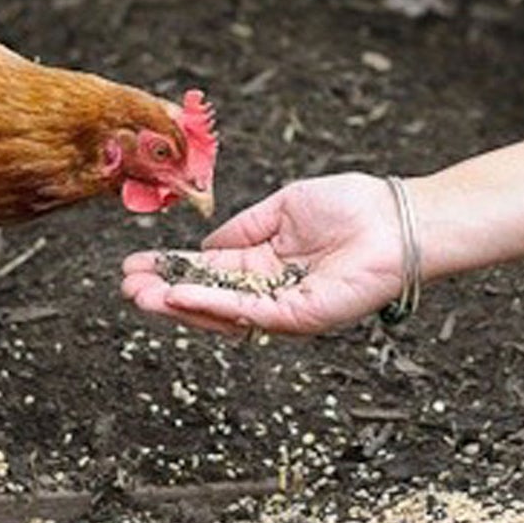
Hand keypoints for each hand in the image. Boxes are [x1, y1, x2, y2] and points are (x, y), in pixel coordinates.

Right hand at [122, 173, 406, 335]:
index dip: (171, 269)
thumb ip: (243, 229)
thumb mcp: (283, 207)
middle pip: (207, 297)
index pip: (208, 269)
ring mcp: (284, 306)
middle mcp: (270, 288)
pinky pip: (249, 313)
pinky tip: (182, 295)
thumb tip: (205, 246)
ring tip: (142, 296)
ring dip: (179, 306)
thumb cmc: (352, 206)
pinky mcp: (301, 317)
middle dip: (165, 294)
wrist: (397, 218)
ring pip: (221, 312)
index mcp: (265, 261)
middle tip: (127, 289)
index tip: (132, 267)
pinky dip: (213, 306)